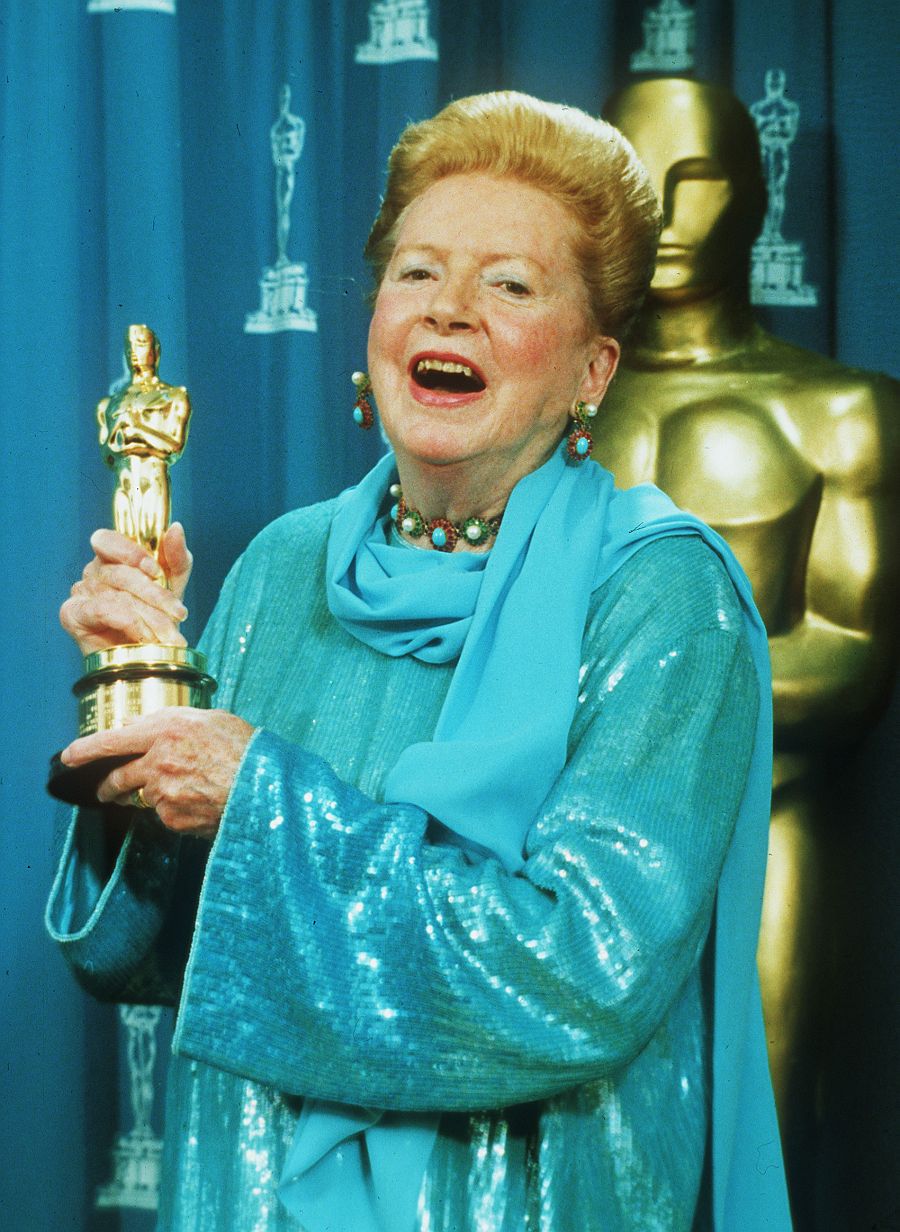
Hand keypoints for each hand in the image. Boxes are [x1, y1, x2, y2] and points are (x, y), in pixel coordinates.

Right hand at [60, 523, 191, 654]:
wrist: (148, 656)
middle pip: (121, 574)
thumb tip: (176, 528)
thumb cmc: (158, 616)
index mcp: (112, 557)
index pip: (108, 540)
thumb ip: (176, 557)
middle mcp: (93, 572)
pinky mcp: (72, 615)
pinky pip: (100, 610)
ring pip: (117, 596)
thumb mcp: (174, 584)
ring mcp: (80, 592)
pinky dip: (127, 622)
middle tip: (179, 614)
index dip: (130, 552)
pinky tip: (144, 636)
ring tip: (170, 636)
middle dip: (156, 595)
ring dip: (150, 618)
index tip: (157, 572)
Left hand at [60, 708, 255, 838]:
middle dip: (108, 786)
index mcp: (166, 729)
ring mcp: (163, 792)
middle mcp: (158, 760)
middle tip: (107, 790)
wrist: (264, 788)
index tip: (68, 756)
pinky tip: (196, 803)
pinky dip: (172, 810)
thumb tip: (140, 727)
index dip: (85, 749)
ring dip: (148, 796)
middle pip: (119, 777)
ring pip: (142, 797)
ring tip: (174, 792)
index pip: (112, 740)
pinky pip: (163, 814)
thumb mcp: (211, 719)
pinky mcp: (172, 818)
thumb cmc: (245, 749)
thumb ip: (172, 721)